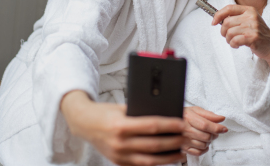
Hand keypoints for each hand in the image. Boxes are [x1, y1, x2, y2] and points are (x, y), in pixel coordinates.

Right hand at [61, 91, 185, 164]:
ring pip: (150, 160)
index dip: (169, 125)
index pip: (151, 126)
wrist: (84, 123)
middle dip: (173, 141)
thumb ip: (140, 113)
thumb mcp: (121, 108)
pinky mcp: (119, 163)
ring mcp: (119, 156)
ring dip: (169, 157)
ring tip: (181, 151)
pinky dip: (156, 163)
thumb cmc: (104, 113)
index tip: (182, 123)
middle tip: (185, 137)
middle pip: (154, 144)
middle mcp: (120, 143)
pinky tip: (166, 158)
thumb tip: (164, 114)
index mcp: (121, 126)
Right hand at [182, 106, 227, 155]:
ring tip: (206, 136)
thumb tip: (221, 118)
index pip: (205, 125)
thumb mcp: (195, 110)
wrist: (170, 121)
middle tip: (213, 131)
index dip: (217, 128)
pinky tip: (203, 143)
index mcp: (188, 117)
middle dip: (214, 135)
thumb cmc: (184, 115)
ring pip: (203, 145)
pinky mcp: (183, 148)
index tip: (224, 128)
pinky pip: (198, 152)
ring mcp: (183, 140)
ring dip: (209, 142)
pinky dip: (204, 149)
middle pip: (206, 136)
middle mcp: (185, 129)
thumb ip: (209, 114)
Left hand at [212, 5, 269, 66]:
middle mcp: (251, 17)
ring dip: (228, 40)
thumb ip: (236, 17)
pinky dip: (233, 44)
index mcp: (249, 10)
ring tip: (234, 42)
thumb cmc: (257, 33)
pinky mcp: (253, 38)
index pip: (229, 8)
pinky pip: (234, 40)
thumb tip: (218, 19)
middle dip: (223, 31)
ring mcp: (253, 27)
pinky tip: (237, 45)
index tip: (213, 22)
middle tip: (228, 36)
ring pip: (229, 32)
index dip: (218, 15)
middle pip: (227, 22)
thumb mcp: (249, 20)